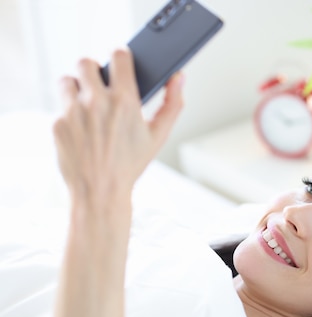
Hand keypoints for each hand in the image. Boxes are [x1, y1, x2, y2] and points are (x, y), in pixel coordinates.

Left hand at [53, 48, 183, 204]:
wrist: (101, 191)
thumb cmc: (131, 164)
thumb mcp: (158, 135)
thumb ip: (173, 103)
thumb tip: (179, 77)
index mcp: (125, 101)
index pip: (118, 55)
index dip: (120, 56)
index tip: (121, 62)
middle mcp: (96, 102)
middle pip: (86, 62)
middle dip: (94, 70)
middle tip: (100, 85)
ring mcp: (73, 112)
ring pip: (68, 80)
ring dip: (77, 87)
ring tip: (87, 105)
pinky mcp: (57, 123)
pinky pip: (60, 106)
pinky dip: (69, 113)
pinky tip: (81, 129)